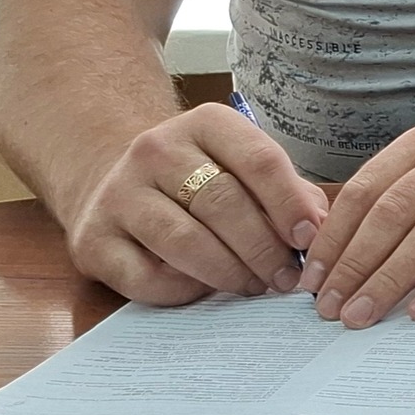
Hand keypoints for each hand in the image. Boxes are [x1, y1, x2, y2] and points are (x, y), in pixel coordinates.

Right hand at [58, 102, 326, 304]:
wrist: (113, 180)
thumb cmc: (200, 179)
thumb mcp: (244, 167)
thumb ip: (287, 193)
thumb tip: (322, 230)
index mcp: (205, 123)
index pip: (259, 160)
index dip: (290, 205)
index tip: (310, 239)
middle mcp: (156, 150)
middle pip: (223, 204)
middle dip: (264, 248)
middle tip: (287, 278)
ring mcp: (119, 194)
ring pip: (185, 241)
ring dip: (230, 273)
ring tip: (254, 286)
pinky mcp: (93, 240)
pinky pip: (147, 277)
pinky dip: (184, 290)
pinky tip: (205, 289)